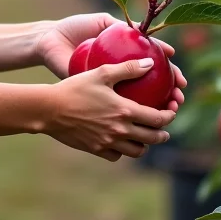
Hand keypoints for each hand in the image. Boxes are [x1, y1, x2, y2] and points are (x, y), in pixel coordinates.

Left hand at [35, 12, 187, 109]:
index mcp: (125, 60)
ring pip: (137, 107)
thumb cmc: (76, 29)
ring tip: (166, 114)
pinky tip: (139, 125)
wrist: (50, 41)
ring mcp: (107, 91)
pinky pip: (113, 112)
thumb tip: (151, 34)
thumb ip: (127, 27)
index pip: (155, 71)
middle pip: (152, 92)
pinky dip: (128, 121)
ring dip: (154, 114)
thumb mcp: (103, 24)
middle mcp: (119, 78)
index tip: (181, 82)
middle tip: (177, 101)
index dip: (171, 76)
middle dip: (169, 98)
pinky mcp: (94, 99)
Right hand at [43, 58, 176, 161]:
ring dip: (144, 144)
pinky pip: (117, 155)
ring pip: (136, 151)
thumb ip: (128, 68)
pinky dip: (123, 150)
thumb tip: (150, 63)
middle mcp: (120, 130)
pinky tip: (120, 140)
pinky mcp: (96, 150)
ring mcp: (108, 142)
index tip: (171, 111)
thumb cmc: (75, 87)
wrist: (49, 110)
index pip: (157, 119)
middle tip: (163, 130)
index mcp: (125, 111)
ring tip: (144, 136)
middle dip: (162, 134)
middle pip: (151, 138)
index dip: (169, 116)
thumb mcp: (102, 72)